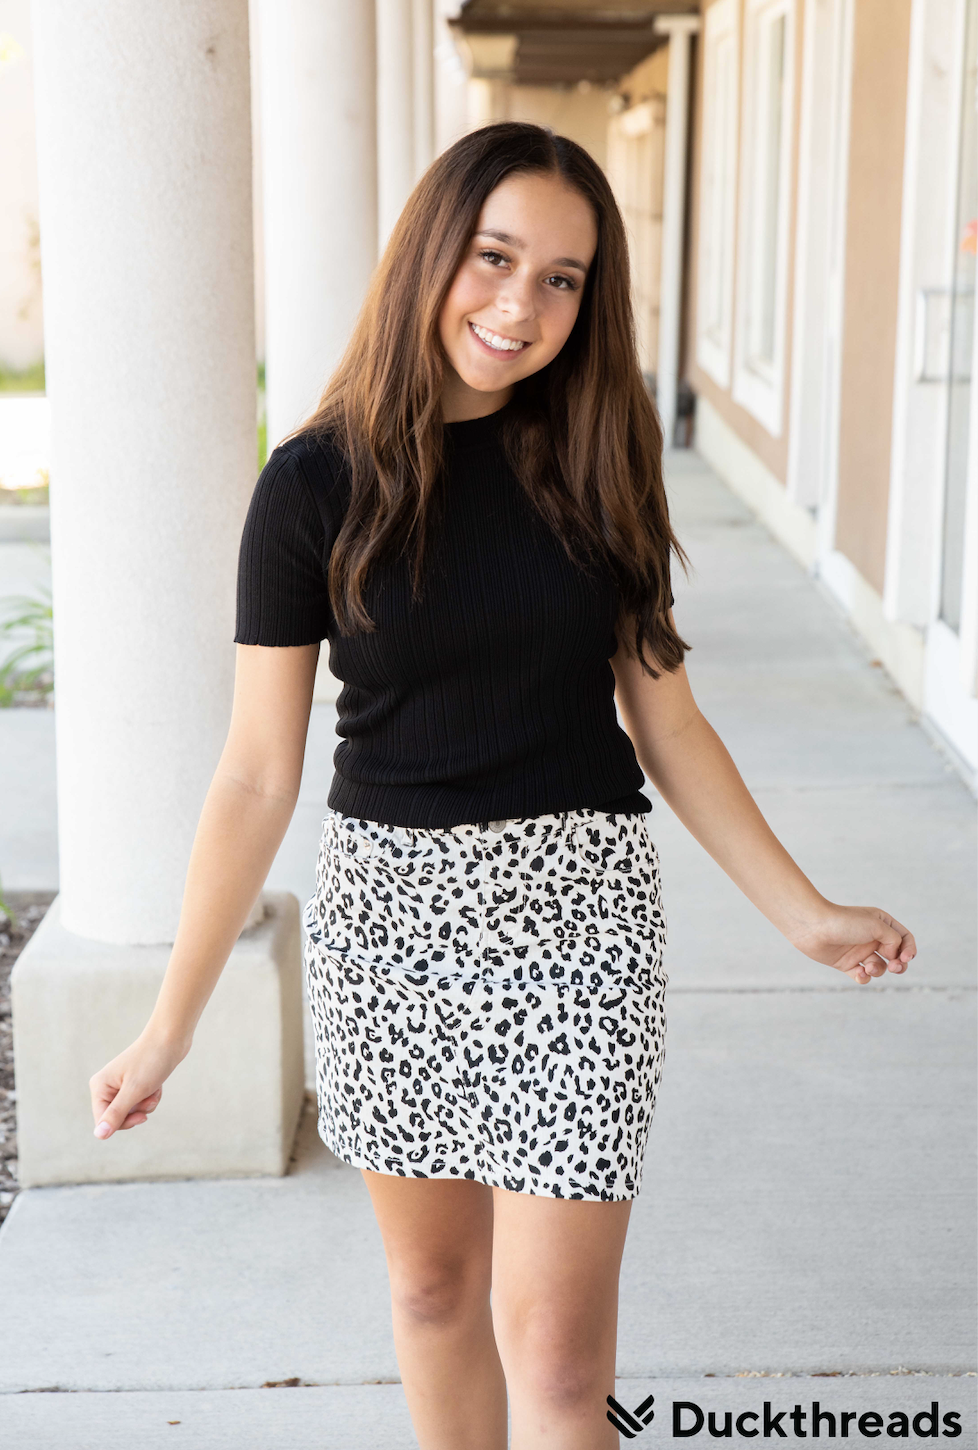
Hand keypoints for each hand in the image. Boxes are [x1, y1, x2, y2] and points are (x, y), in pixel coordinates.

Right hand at [89, 1028, 190, 1139]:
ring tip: (154, 1087)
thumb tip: (98, 1135)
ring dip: (147, 1103)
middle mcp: (106, 1086)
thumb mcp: (134, 1091)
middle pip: (118, 1118)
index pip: (103, 1121)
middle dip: (138, 1111)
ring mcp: (120, 1085)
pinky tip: (158, 1085)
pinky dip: (152, 1096)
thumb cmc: (151, 1061)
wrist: (171, 1038)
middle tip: (149, 1099)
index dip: (124, 1123)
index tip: (142, 1116)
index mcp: (99, 1087)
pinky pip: (141, 1102)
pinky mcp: (134, 1083)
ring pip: (133, 1111)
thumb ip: (116, 1114)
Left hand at [789, 903, 915, 984]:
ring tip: (868, 966)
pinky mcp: (846, 963)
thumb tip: (894, 957)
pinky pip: (862, 976)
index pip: (904, 938)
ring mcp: (859, 951)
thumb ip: (894, 941)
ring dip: (878, 970)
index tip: (905, 958)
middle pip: (895, 956)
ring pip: (879, 968)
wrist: (813, 927)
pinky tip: (859, 973)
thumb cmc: (845, 922)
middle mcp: (872, 937)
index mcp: (881, 923)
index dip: (909, 950)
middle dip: (899, 965)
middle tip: (894, 968)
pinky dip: (863, 978)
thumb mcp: (877, 926)